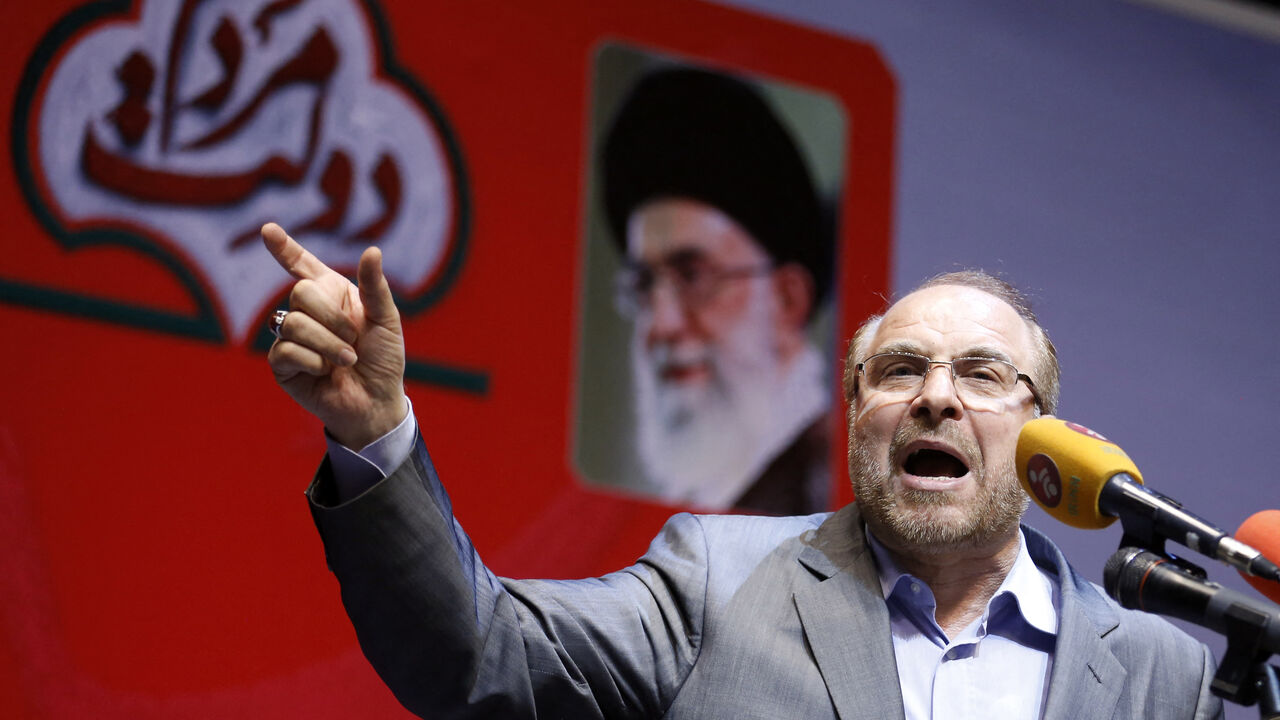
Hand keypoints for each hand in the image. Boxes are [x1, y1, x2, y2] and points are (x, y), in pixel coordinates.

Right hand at [263, 223, 407, 448]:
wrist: (377, 401)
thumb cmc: (383, 359)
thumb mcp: (386, 320)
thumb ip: (375, 286)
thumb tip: (372, 250)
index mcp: (331, 294)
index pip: (302, 265)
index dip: (285, 248)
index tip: (268, 230)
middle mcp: (308, 312)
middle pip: (299, 293)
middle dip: (332, 318)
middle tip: (353, 339)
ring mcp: (291, 337)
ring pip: (292, 322)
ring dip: (327, 344)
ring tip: (346, 360)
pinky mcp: (282, 365)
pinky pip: (285, 350)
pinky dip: (314, 362)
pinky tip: (325, 373)